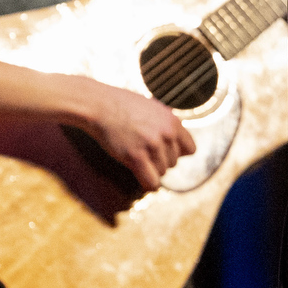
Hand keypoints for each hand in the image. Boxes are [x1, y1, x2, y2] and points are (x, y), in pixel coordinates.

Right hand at [77, 78, 195, 192]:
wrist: (97, 104)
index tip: (162, 149)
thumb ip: (167, 126)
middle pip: (174, 163)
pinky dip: (148, 183)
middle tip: (140, 149)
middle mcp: (166, 133)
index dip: (176, 152)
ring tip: (134, 154)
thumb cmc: (121, 106)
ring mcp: (151, 145)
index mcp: (172, 121)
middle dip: (159, 159)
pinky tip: (139, 176)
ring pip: (162, 172)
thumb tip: (182, 148)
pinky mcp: (136, 156)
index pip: (190, 149)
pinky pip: (152, 182)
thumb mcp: (152, 109)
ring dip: (149, 168)